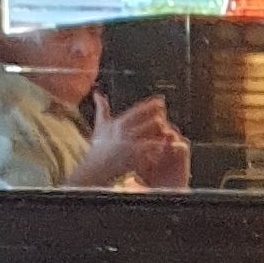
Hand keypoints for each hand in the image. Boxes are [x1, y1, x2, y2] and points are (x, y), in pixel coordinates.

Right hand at [69, 93, 189, 188]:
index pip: (138, 110)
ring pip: (154, 136)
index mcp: (118, 123)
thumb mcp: (100, 126)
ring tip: (168, 133)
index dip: (151, 105)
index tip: (161, 101)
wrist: (95, 168)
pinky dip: (158, 148)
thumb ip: (101, 108)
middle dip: (160, 119)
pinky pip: (151, 151)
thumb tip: (97, 93)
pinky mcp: (134, 158)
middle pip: (150, 121)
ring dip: (162, 133)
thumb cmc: (98, 147)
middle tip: (166, 118)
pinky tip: (164, 147)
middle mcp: (124, 132)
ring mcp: (130, 145)